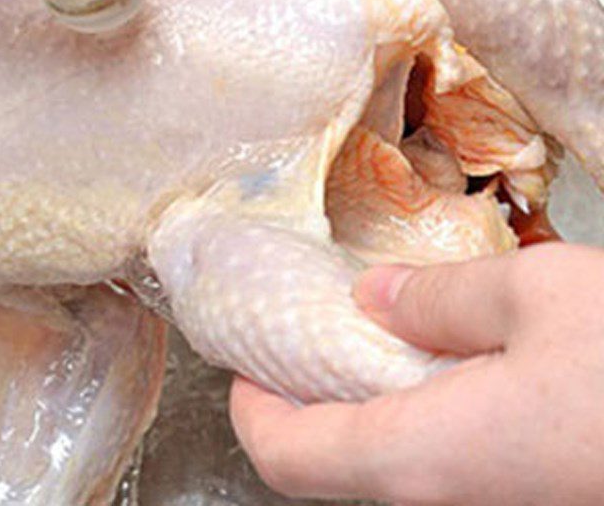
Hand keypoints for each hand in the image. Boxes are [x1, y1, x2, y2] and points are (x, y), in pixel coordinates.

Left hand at [231, 242, 603, 504]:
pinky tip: (436, 365)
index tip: (242, 359)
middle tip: (297, 339)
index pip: (291, 457)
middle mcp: (448, 505)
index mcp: (423, 459)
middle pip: (331, 469)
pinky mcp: (532, 492)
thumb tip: (373, 299)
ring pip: (386, 468)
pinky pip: (440, 465)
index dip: (251, 408)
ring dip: (356, 410)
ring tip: (358, 339)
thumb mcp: (537, 296)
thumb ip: (440, 298)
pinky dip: (411, 416)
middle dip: (300, 407)